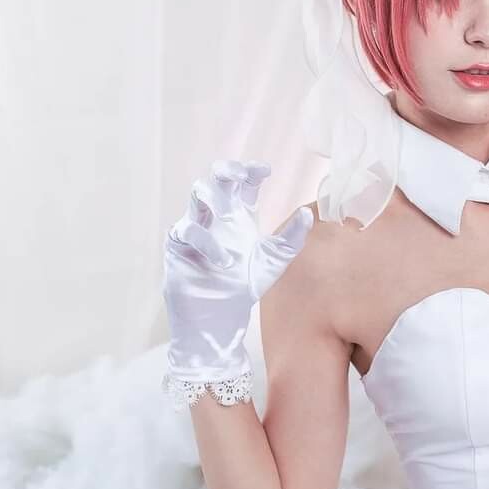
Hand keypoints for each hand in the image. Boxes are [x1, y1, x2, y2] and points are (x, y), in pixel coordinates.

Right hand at [161, 160, 312, 394]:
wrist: (221, 319)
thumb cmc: (245, 286)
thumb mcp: (274, 262)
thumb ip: (291, 239)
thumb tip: (309, 214)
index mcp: (240, 216)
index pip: (243, 184)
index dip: (250, 171)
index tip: (265, 169)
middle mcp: (217, 217)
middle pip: (216, 179)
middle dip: (226, 170)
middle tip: (239, 174)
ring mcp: (197, 228)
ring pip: (196, 196)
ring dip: (214, 199)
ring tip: (229, 215)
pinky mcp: (179, 247)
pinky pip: (187, 231)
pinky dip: (206, 242)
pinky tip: (223, 261)